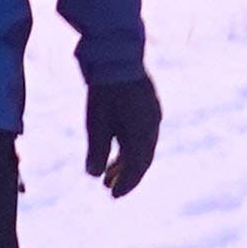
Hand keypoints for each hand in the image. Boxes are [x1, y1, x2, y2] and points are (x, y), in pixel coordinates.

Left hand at [83, 69, 159, 197]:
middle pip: (142, 158)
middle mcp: (153, 124)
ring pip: (141, 145)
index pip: (138, 166)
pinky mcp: (146, 104)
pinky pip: (141, 132)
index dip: (127, 183)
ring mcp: (151, 113)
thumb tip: (93, 175)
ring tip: (108, 174)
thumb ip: (97, 149)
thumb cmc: (105, 87)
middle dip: (127, 175)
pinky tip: (116, 148)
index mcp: (144, 131)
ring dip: (126, 161)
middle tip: (110, 189)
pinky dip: (129, 144)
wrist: (117, 51)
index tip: (113, 196)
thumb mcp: (97, 120)